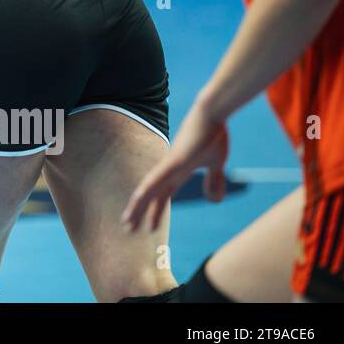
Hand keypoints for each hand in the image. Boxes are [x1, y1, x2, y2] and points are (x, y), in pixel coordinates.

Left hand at [122, 99, 228, 232]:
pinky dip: (148, 189)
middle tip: (128, 229)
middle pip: (151, 195)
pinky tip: (139, 198)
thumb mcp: (216, 164)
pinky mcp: (175, 159)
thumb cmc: (213, 135)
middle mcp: (169, 169)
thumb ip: (214, 181)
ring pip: (149, 189)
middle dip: (140, 212)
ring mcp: (170, 164)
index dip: (154, 211)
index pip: (162, 195)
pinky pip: (158, 177)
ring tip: (128, 222)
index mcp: (178, 172)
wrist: (212, 113)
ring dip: (138, 206)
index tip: (148, 227)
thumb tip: (214, 201)